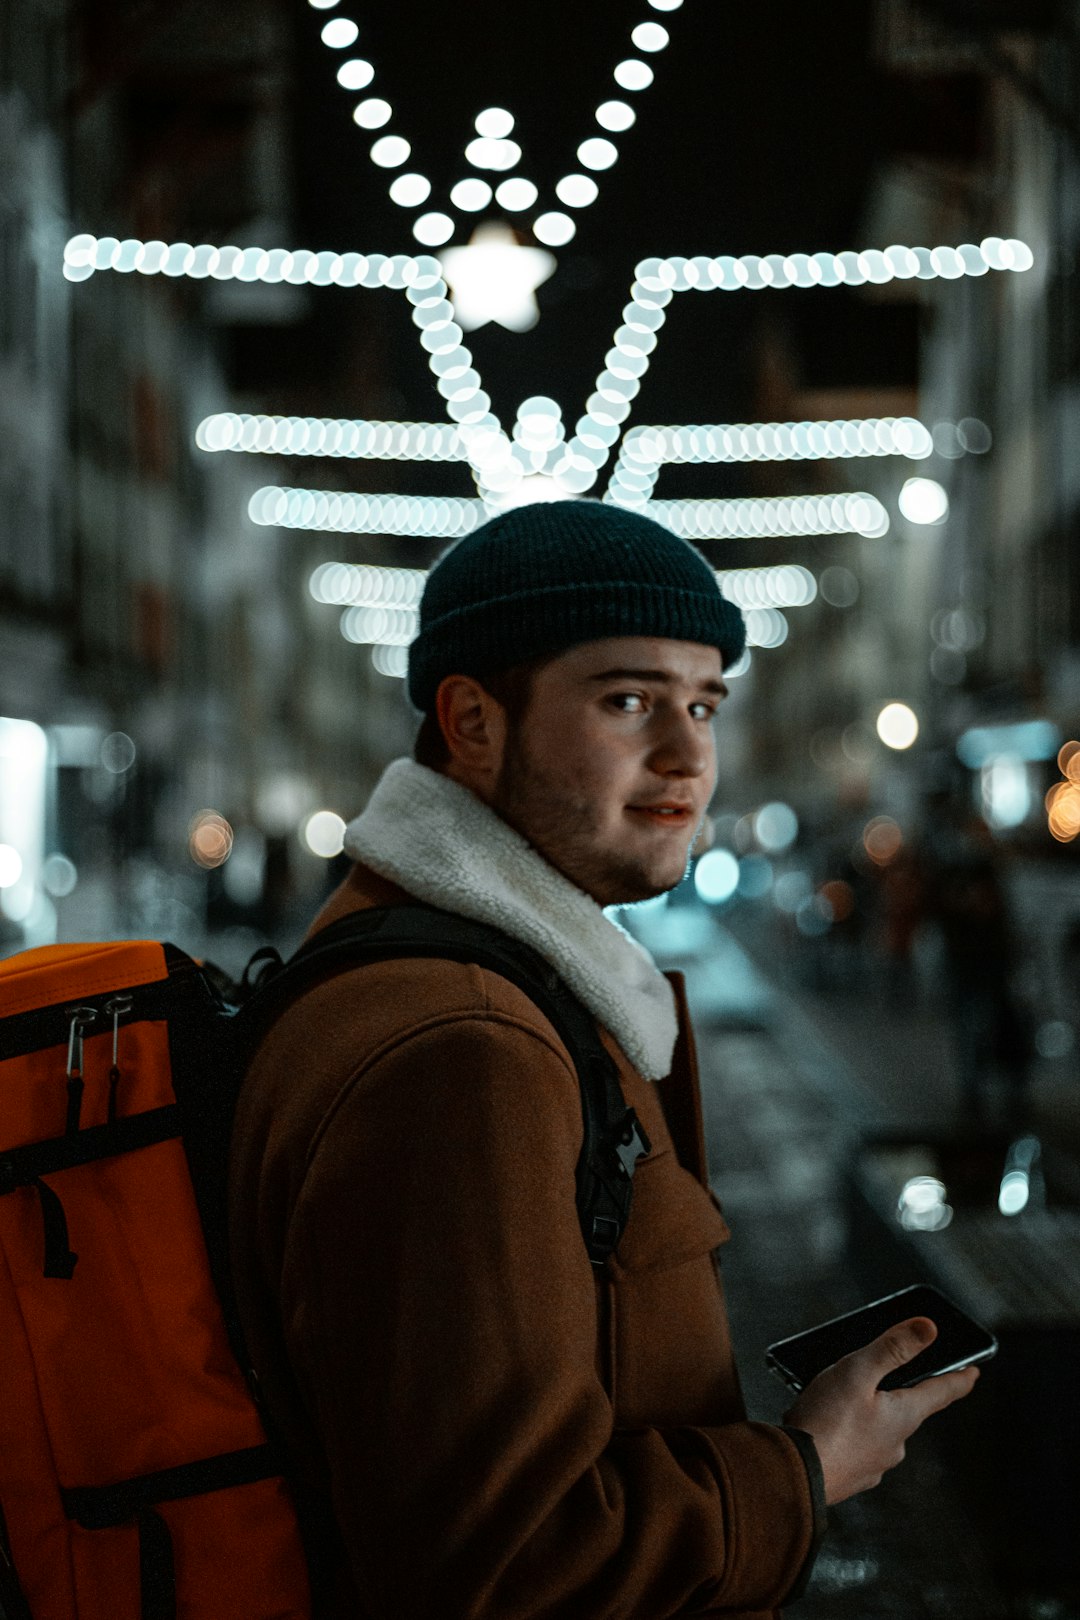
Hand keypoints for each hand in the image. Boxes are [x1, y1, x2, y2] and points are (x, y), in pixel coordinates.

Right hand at [784, 1316, 979, 1504]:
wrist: (792, 1475)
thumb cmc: (825, 1421)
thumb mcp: (858, 1371)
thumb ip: (893, 1347)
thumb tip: (929, 1328)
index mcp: (903, 1417)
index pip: (941, 1393)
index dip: (958, 1378)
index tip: (973, 1372)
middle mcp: (895, 1445)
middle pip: (907, 1411)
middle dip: (898, 1393)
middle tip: (884, 1376)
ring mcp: (872, 1465)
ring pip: (878, 1431)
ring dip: (867, 1415)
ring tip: (839, 1401)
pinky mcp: (849, 1477)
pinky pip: (855, 1448)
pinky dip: (846, 1435)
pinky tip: (825, 1428)